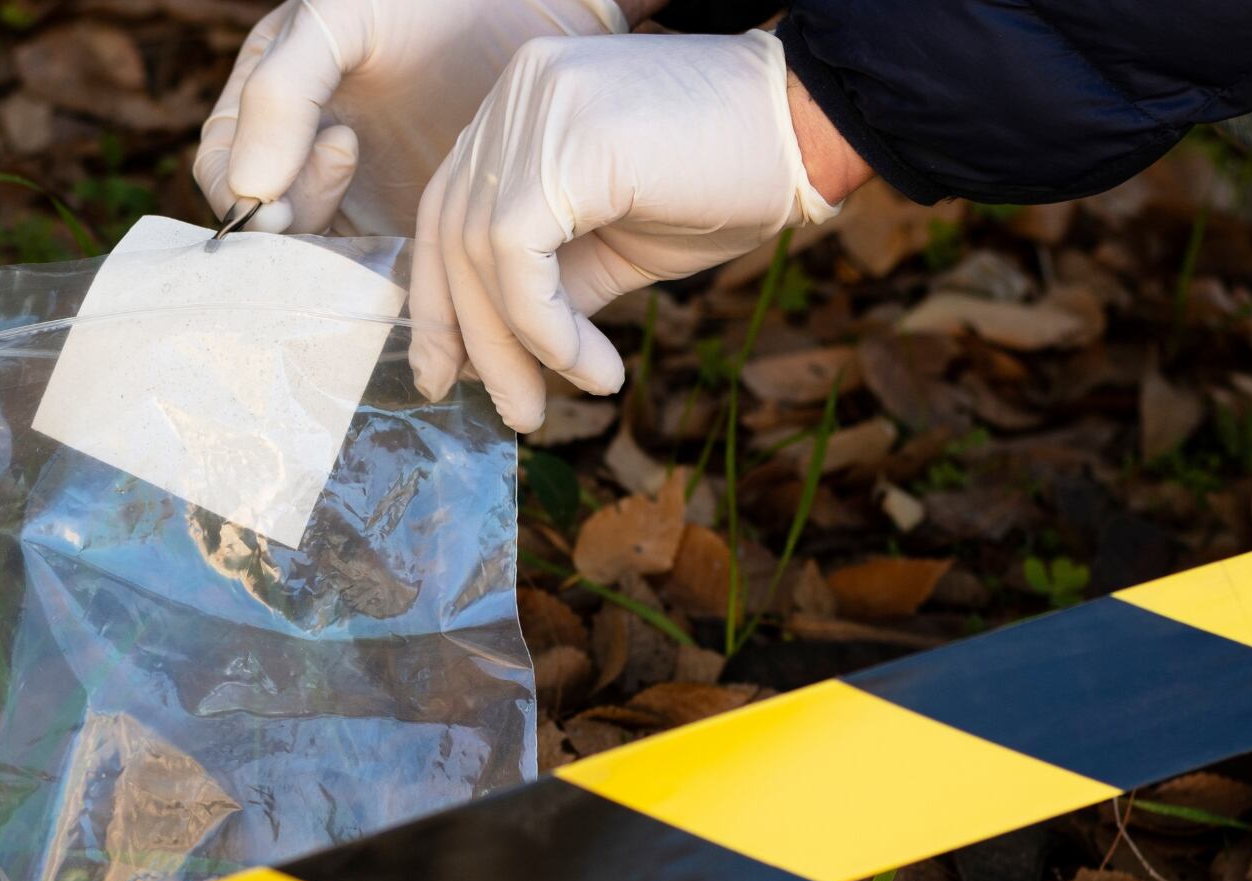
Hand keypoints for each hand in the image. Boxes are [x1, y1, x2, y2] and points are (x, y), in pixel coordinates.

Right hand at [193, 0, 633, 238]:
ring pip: (310, 255)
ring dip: (332, 245)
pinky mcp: (398, 228)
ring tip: (378, 174)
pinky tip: (411, 226)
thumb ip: (282, 92)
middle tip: (348, 154)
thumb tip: (248, 191)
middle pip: (262, 224)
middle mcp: (298, 155)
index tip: (290, 182)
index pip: (222, 171)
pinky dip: (375, 269)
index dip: (244, 191)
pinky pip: (367, 271)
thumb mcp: (341, 19)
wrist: (525, 15)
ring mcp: (350, 197)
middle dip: (291, 212)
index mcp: (266, 104)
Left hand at [409, 30, 842, 430]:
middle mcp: (514, 94)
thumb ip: (545, 283)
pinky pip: (519, 258)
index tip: (447, 374)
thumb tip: (488, 356)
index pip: (448, 211)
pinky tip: (592, 368)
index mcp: (516, 106)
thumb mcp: (611, 245)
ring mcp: (536, 109)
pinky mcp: (567, 144)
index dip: (439, 300)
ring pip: (480, 254)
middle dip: (472, 339)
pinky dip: (546, 330)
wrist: (812, 130)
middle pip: (454, 235)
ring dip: (514, 349)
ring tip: (549, 405)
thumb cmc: (722, 182)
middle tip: (511, 414)